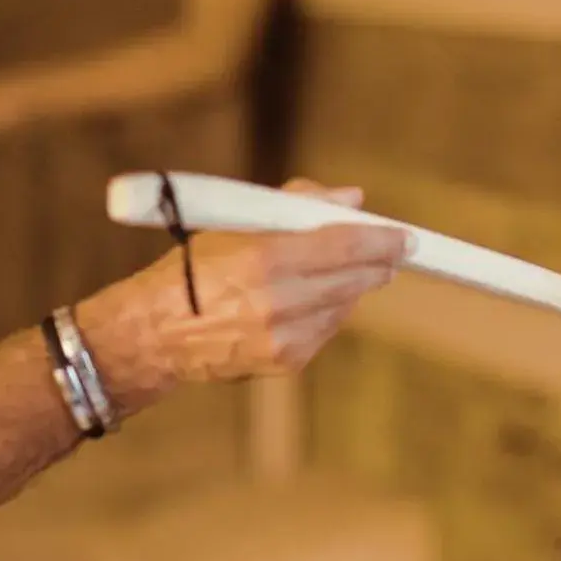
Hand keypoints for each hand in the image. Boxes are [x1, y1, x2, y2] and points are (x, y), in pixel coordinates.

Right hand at [87, 180, 408, 393]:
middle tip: (394, 252)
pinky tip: (316, 301)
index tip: (404, 237)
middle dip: (377, 264)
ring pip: (344, 306)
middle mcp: (276, 301)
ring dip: (353, 287)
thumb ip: (297, 206)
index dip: (380, 240)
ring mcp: (283, 336)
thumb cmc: (193, 270)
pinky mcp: (286, 362)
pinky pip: (327, 330)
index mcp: (261, 258)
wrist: (156, 333)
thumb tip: (351, 199)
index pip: (341, 244)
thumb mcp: (234, 223)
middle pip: (352, 280)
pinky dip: (330, 312)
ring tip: (354, 272)